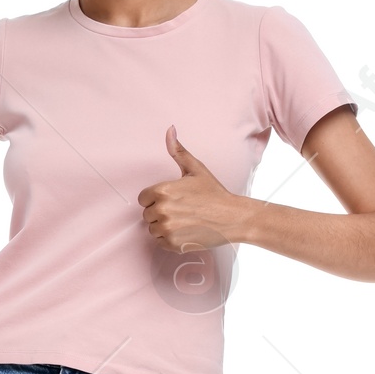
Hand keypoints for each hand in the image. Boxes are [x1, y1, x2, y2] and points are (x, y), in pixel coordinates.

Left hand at [138, 127, 244, 251]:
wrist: (231, 217)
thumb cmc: (214, 193)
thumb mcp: (196, 169)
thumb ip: (178, 151)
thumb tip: (170, 129)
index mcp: (163, 191)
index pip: (143, 198)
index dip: (155, 199)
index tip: (171, 199)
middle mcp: (162, 210)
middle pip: (147, 215)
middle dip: (160, 213)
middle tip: (181, 210)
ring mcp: (167, 229)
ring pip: (153, 229)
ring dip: (164, 226)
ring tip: (184, 220)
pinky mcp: (172, 244)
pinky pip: (160, 242)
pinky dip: (170, 239)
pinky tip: (185, 231)